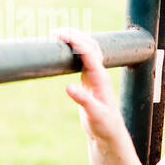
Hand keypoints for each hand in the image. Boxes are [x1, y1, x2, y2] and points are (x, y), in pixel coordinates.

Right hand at [50, 27, 122, 142]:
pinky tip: (64, 48)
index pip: (88, 52)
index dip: (74, 41)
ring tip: (58, 35)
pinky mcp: (89, 80)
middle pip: (89, 45)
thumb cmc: (104, 125)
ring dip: (75, 39)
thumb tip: (67, 86)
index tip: (59, 35)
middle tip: (55, 31)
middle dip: (74, 35)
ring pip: (87, 50)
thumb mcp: (94, 114)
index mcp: (101, 77)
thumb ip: (82, 100)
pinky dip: (74, 49)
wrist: (109, 133)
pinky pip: (83, 58)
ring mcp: (95, 75)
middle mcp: (99, 73)